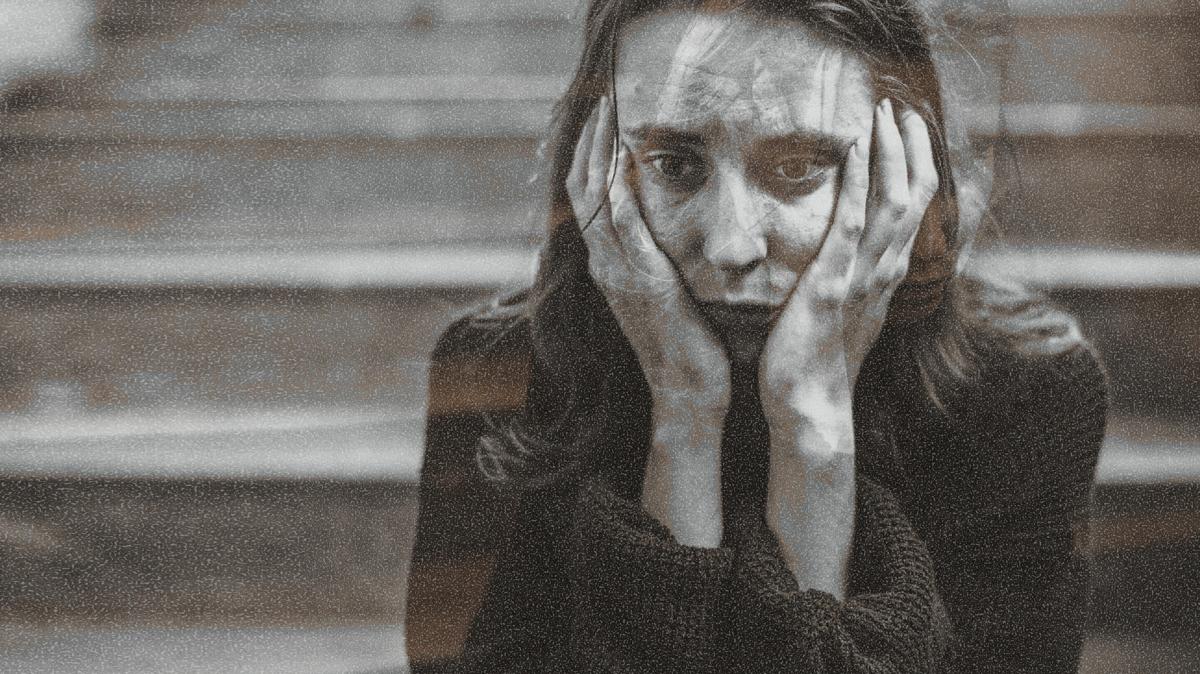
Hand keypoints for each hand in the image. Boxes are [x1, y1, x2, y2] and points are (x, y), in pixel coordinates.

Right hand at [568, 96, 731, 427]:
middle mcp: (607, 264)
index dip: (592, 153)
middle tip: (602, 96)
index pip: (590, 195)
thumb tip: (670, 228)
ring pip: (594, 196)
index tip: (605, 115)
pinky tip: (624, 155)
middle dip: (590, 138)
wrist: (689, 395)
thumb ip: (659, 259)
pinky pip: (620, 223)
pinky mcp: (642, 280)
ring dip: (599, 149)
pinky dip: (616, 185)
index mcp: (612, 264)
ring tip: (609, 108)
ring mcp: (619, 272)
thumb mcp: (667, 294)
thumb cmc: (689, 347)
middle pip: (582, 186)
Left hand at [760, 99, 939, 421]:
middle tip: (902, 108)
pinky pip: (849, 223)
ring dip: (890, 153)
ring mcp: (861, 277)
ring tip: (885, 114)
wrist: (810, 404)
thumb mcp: (846, 312)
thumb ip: (854, 280)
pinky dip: (856, 182)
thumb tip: (852, 259)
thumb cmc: (819, 361)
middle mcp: (884, 271)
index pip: (914, 209)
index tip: (908, 130)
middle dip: (911, 148)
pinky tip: (853, 149)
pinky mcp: (831, 284)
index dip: (916, 166)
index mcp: (886, 275)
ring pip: (893, 202)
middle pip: (914, 196)